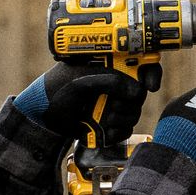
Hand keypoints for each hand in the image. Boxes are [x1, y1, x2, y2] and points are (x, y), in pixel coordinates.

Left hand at [18, 61, 160, 143]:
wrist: (43, 116)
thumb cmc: (57, 89)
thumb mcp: (80, 80)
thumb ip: (108, 81)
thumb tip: (136, 91)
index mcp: (109, 65)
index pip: (140, 62)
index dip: (151, 72)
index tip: (150, 84)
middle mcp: (115, 83)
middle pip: (141, 92)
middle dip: (130, 102)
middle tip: (114, 104)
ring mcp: (114, 104)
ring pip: (135, 112)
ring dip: (121, 118)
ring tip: (103, 117)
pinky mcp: (111, 123)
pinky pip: (127, 129)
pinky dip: (118, 132)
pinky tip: (104, 130)